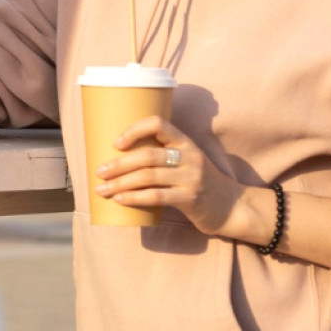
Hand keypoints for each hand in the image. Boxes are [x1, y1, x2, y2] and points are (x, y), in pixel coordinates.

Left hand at [92, 117, 247, 236]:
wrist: (231, 207)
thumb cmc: (199, 182)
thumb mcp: (186, 161)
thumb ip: (162, 155)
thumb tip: (119, 156)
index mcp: (185, 142)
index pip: (158, 124)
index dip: (134, 130)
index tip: (116, 143)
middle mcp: (189, 156)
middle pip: (147, 155)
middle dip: (118, 164)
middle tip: (98, 172)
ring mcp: (191, 177)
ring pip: (148, 176)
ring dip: (120, 183)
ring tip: (102, 189)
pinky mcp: (190, 199)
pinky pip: (156, 196)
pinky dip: (134, 198)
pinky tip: (119, 200)